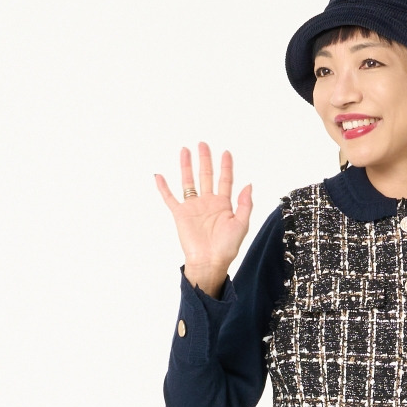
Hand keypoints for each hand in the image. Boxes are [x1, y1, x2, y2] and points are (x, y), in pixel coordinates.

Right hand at [155, 142, 252, 296]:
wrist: (209, 262)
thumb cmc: (226, 248)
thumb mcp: (241, 224)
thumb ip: (245, 204)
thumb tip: (248, 184)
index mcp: (223, 204)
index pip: (225, 180)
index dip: (226, 166)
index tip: (226, 153)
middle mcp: (207, 203)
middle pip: (206, 175)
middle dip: (205, 159)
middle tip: (203, 144)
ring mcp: (193, 207)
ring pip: (188, 182)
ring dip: (186, 166)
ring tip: (185, 150)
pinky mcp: (180, 214)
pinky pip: (170, 198)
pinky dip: (163, 187)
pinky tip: (159, 176)